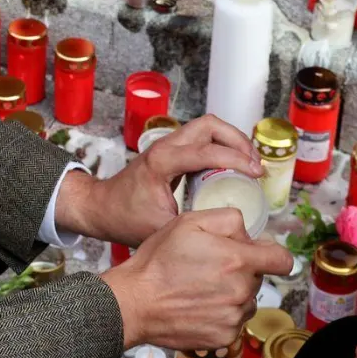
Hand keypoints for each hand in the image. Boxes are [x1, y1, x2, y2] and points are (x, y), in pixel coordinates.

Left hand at [58, 114, 261, 245]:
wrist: (100, 208)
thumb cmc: (124, 218)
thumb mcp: (160, 229)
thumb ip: (191, 228)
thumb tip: (226, 232)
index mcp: (161, 161)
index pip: (206, 151)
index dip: (236, 160)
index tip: (256, 173)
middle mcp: (165, 146)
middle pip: (210, 125)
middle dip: (238, 140)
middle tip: (255, 164)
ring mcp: (167, 144)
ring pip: (207, 127)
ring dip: (231, 140)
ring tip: (249, 162)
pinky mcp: (170, 150)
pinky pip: (201, 138)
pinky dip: (221, 146)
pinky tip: (232, 166)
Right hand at [101, 208, 294, 350]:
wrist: (135, 302)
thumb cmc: (158, 262)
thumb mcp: (189, 221)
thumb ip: (228, 219)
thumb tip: (248, 231)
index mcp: (237, 260)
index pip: (282, 260)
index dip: (272, 253)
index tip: (261, 253)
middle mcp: (241, 291)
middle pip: (258, 277)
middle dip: (241, 269)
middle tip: (211, 266)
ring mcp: (233, 317)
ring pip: (246, 299)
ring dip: (232, 292)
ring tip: (202, 286)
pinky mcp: (224, 336)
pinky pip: (233, 321)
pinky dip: (221, 313)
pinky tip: (199, 304)